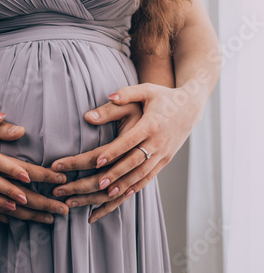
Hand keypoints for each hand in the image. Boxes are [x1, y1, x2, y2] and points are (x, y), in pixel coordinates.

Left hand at [51, 83, 201, 222]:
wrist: (192, 107)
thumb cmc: (163, 97)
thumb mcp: (146, 90)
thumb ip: (125, 94)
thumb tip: (107, 97)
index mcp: (151, 125)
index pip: (129, 141)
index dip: (113, 152)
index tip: (97, 161)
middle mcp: (158, 142)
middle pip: (133, 162)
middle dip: (114, 175)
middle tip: (95, 184)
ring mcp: (163, 154)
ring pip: (141, 175)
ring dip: (122, 186)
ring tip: (104, 195)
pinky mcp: (165, 161)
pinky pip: (149, 178)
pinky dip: (135, 187)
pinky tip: (120, 196)